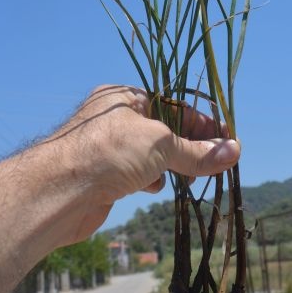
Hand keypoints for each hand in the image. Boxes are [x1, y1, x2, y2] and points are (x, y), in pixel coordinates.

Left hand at [47, 85, 240, 244]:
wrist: (58, 194)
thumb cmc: (107, 154)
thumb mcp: (160, 145)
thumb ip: (197, 151)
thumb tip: (233, 151)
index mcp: (125, 97)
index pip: (174, 104)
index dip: (202, 122)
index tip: (227, 140)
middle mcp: (115, 119)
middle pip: (165, 130)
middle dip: (191, 146)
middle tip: (217, 163)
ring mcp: (109, 149)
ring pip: (153, 154)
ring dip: (173, 165)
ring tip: (191, 178)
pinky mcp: (105, 177)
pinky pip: (139, 173)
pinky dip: (152, 180)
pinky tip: (156, 188)